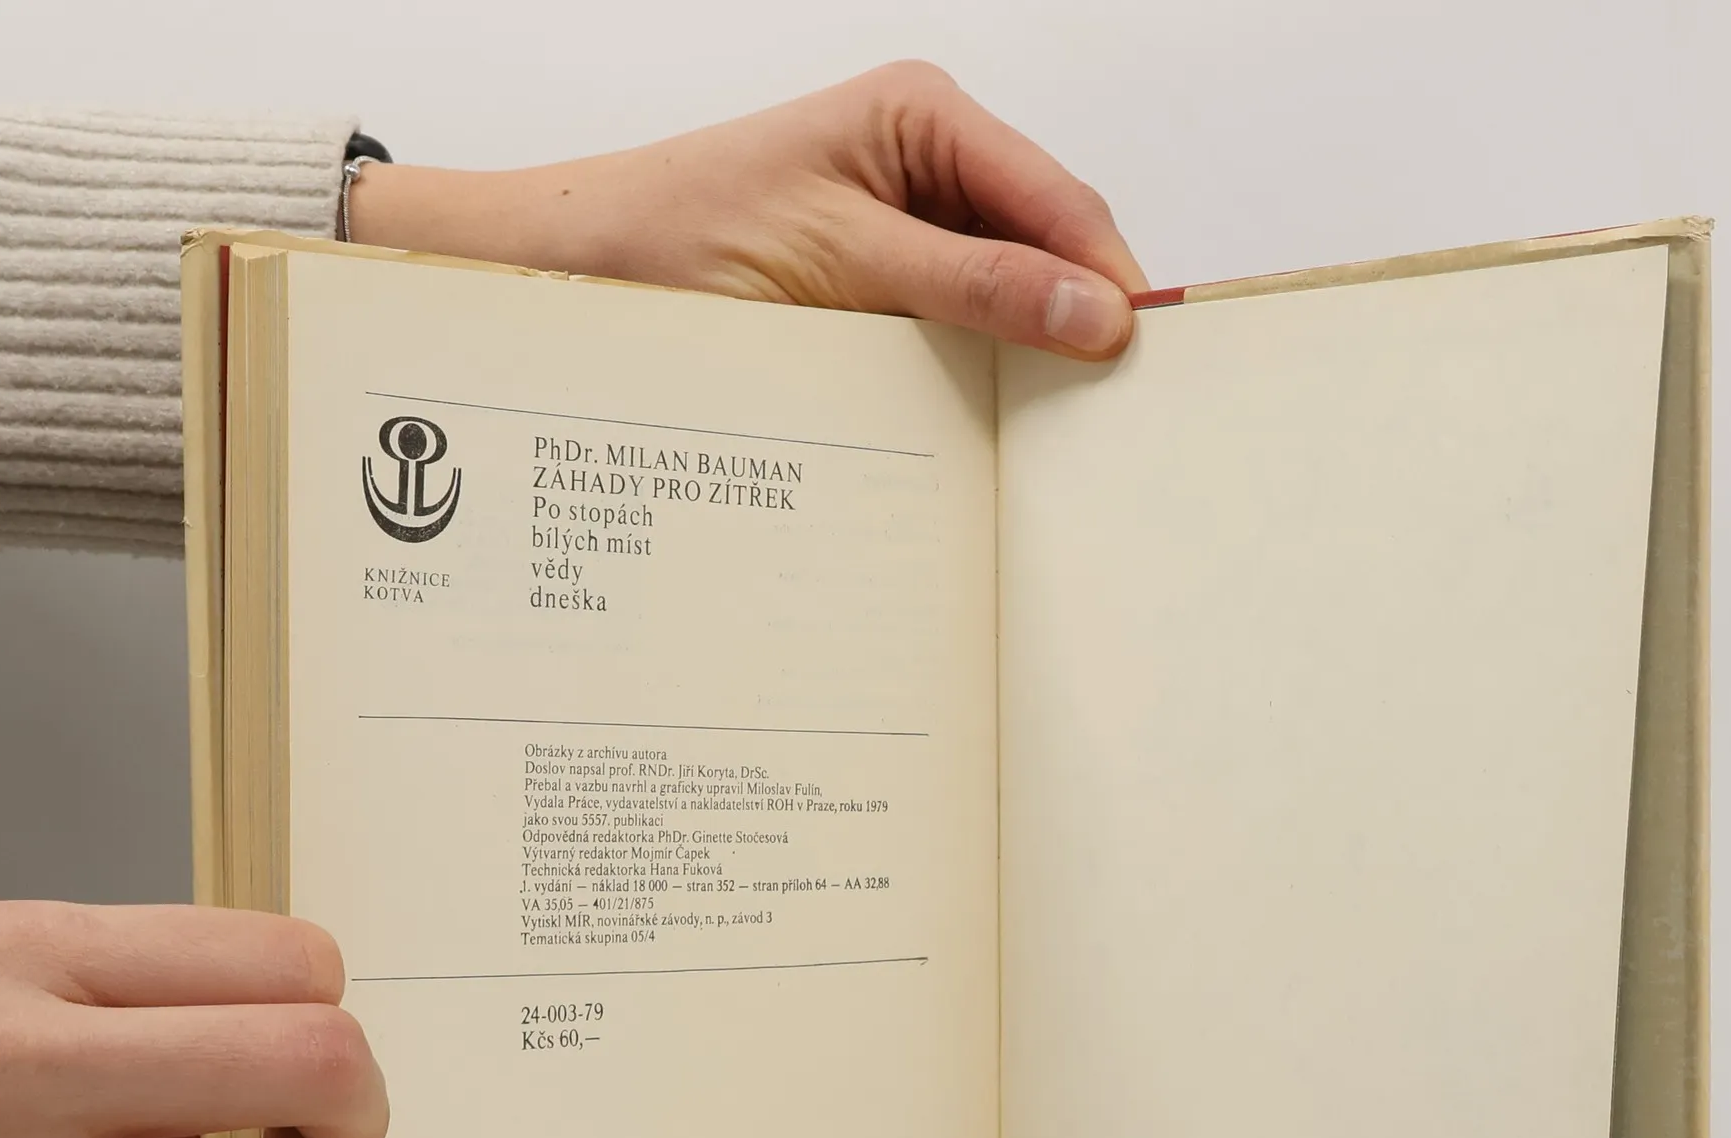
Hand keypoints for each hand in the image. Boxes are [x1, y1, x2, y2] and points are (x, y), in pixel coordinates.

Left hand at [349, 62, 1148, 358]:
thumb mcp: (845, 263)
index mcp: (924, 117)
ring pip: (1009, 298)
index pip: (1059, 201)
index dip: (1110, 280)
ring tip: (1058, 427)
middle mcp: (926, 163)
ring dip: (1026, 357)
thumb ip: (974, 287)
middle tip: (1114, 411)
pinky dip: (979, 375)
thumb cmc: (686, 237)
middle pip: (1047, 247)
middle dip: (1078, 321)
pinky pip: (959, 331)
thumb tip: (1095, 313)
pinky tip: (989, 418)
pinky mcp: (881, 289)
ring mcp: (906, 227)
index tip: (1147, 361)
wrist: (583, 273)